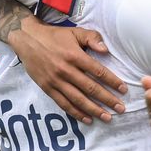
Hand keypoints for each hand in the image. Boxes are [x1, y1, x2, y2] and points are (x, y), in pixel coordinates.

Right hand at [8, 18, 126, 124]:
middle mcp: (66, 70)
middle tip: (121, 109)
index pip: (98, 71)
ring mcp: (56, 81)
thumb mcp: (74, 31)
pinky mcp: (47, 88)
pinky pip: (64, 104)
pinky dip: (76, 113)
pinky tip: (87, 119)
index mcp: (75, 56)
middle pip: (91, 88)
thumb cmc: (54, 36)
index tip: (123, 90)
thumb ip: (92, 38)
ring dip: (94, 110)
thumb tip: (106, 50)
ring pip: (78, 99)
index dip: (112, 81)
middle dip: (107, 100)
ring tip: (107, 117)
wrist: (26, 39)